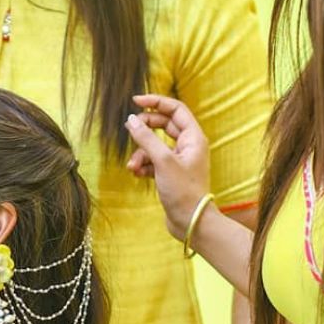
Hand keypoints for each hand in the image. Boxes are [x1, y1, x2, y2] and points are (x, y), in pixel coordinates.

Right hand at [124, 94, 212, 237]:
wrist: (191, 222)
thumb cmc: (183, 191)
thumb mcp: (162, 161)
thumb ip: (146, 138)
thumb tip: (131, 120)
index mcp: (193, 138)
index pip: (175, 109)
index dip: (156, 102)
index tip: (135, 101)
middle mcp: (188, 145)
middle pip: (163, 125)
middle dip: (145, 129)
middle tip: (129, 130)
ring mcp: (179, 159)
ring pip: (155, 145)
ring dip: (140, 152)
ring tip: (132, 166)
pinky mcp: (170, 173)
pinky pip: (153, 160)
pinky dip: (143, 165)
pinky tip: (137, 174)